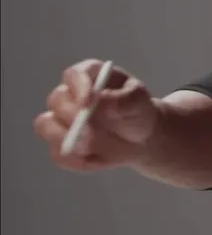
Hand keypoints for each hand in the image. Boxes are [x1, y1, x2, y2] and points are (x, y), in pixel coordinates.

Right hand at [33, 59, 159, 171]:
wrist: (142, 138)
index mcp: (90, 77)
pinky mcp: (62, 144)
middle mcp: (70, 96)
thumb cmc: (139, 112)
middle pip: (56, 99)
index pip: (75, 75)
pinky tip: (94, 159)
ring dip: (63, 136)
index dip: (78, 86)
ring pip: (45, 125)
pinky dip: (72, 159)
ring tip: (90, 144)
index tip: (88, 102)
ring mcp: (62, 121)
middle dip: (70, 114)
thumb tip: (100, 101)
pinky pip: (57, 154)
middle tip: (88, 127)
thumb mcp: (139, 102)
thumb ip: (123, 100)